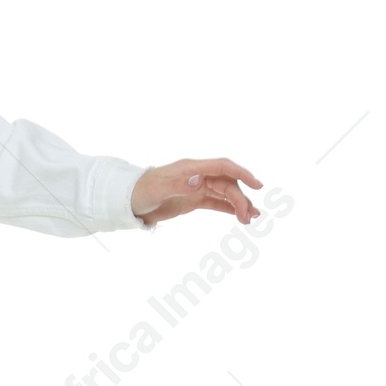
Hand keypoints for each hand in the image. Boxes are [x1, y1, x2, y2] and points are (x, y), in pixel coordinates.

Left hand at [130, 159, 262, 227]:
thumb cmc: (140, 191)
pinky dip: (229, 208)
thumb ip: (178, 185)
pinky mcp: (193, 200)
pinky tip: (240, 216)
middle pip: (226, 183)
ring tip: (250, 219)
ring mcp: (196, 187)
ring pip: (224, 194)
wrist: (127, 201)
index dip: (242, 173)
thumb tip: (199, 180)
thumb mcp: (157, 189)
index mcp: (191, 168)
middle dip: (240, 198)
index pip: (222, 167)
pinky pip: (216, 202)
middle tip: (249, 217)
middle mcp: (197, 176)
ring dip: (238, 204)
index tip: (257, 184)